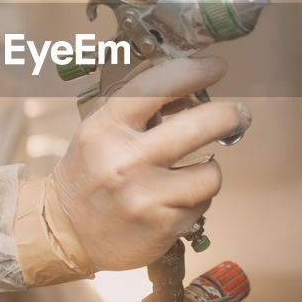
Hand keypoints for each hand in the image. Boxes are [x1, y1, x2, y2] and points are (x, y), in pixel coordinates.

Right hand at [50, 56, 249, 271]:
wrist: (66, 234)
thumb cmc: (85, 178)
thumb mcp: (96, 130)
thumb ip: (133, 101)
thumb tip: (172, 68)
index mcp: (107, 129)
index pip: (157, 86)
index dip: (195, 70)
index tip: (214, 67)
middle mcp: (126, 161)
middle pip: (202, 125)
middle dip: (229, 115)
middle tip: (235, 115)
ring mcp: (146, 195)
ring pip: (211, 172)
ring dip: (206, 170)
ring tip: (187, 173)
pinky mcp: (163, 225)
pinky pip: (202, 203)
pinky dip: (194, 200)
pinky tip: (173, 199)